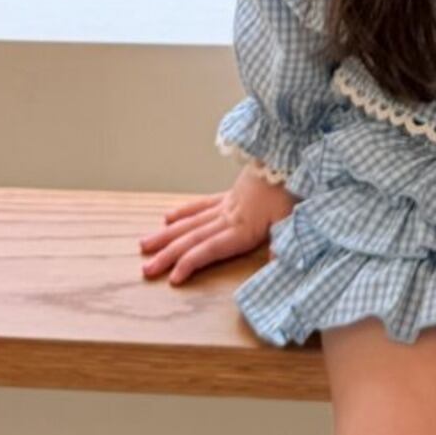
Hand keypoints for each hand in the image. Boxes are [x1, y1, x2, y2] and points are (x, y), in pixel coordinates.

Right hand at [137, 167, 295, 285]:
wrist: (288, 156)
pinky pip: (201, 205)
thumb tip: (278, 264)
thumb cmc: (291, 189)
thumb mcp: (292, 218)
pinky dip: (183, 212)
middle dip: (168, 255)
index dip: (192, 262)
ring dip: (167, 236)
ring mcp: (225, 205)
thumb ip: (283, 242)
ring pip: (190, 222)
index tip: (173, 278)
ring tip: (144, 246)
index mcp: (242, 227)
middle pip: (193, 238)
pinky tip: (166, 218)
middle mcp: (228, 217)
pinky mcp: (227, 195)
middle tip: (146, 269)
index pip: (211, 248)